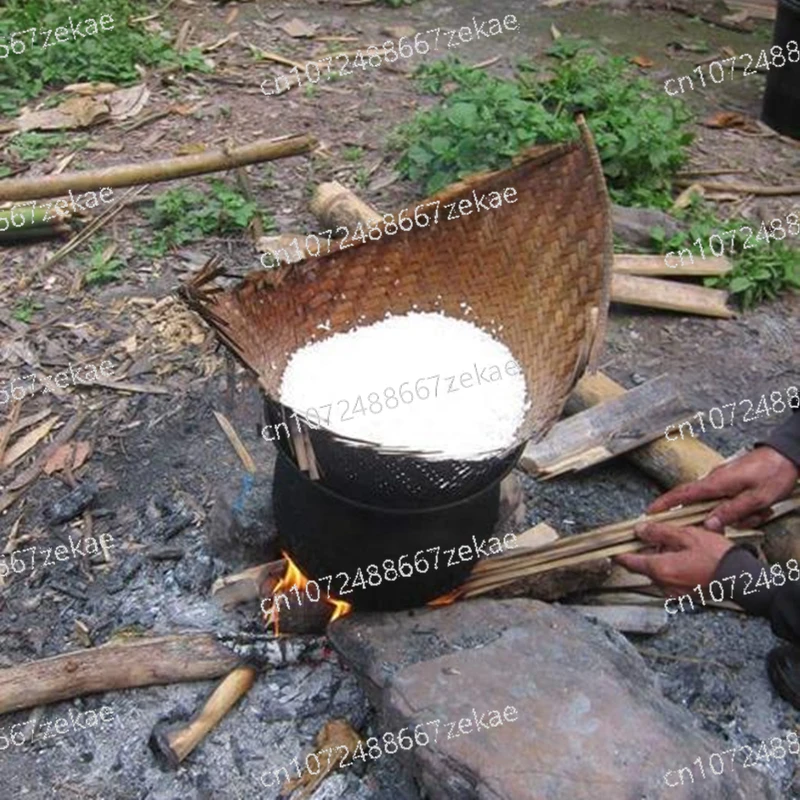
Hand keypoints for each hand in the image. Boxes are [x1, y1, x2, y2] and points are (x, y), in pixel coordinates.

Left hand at [615, 523, 734, 595]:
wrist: (742, 580)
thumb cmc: (718, 558)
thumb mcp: (687, 536)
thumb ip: (660, 532)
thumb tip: (640, 529)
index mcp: (660, 569)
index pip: (629, 561)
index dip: (619, 552)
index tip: (612, 545)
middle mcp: (663, 584)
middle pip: (643, 566)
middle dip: (643, 551)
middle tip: (648, 536)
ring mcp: (674, 591)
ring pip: (657, 571)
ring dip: (659, 558)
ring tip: (672, 543)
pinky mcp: (685, 594)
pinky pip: (670, 578)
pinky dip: (671, 566)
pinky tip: (683, 555)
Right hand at [648, 446, 798, 531]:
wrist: (789, 454)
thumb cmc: (774, 472)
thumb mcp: (756, 498)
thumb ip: (730, 512)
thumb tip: (708, 525)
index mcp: (715, 483)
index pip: (681, 494)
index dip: (664, 504)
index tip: (650, 512)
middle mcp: (715, 480)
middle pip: (705, 506)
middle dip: (724, 518)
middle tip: (750, 518)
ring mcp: (724, 480)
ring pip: (722, 505)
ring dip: (741, 513)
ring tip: (763, 510)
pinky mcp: (733, 481)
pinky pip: (731, 499)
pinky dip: (745, 507)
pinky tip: (763, 507)